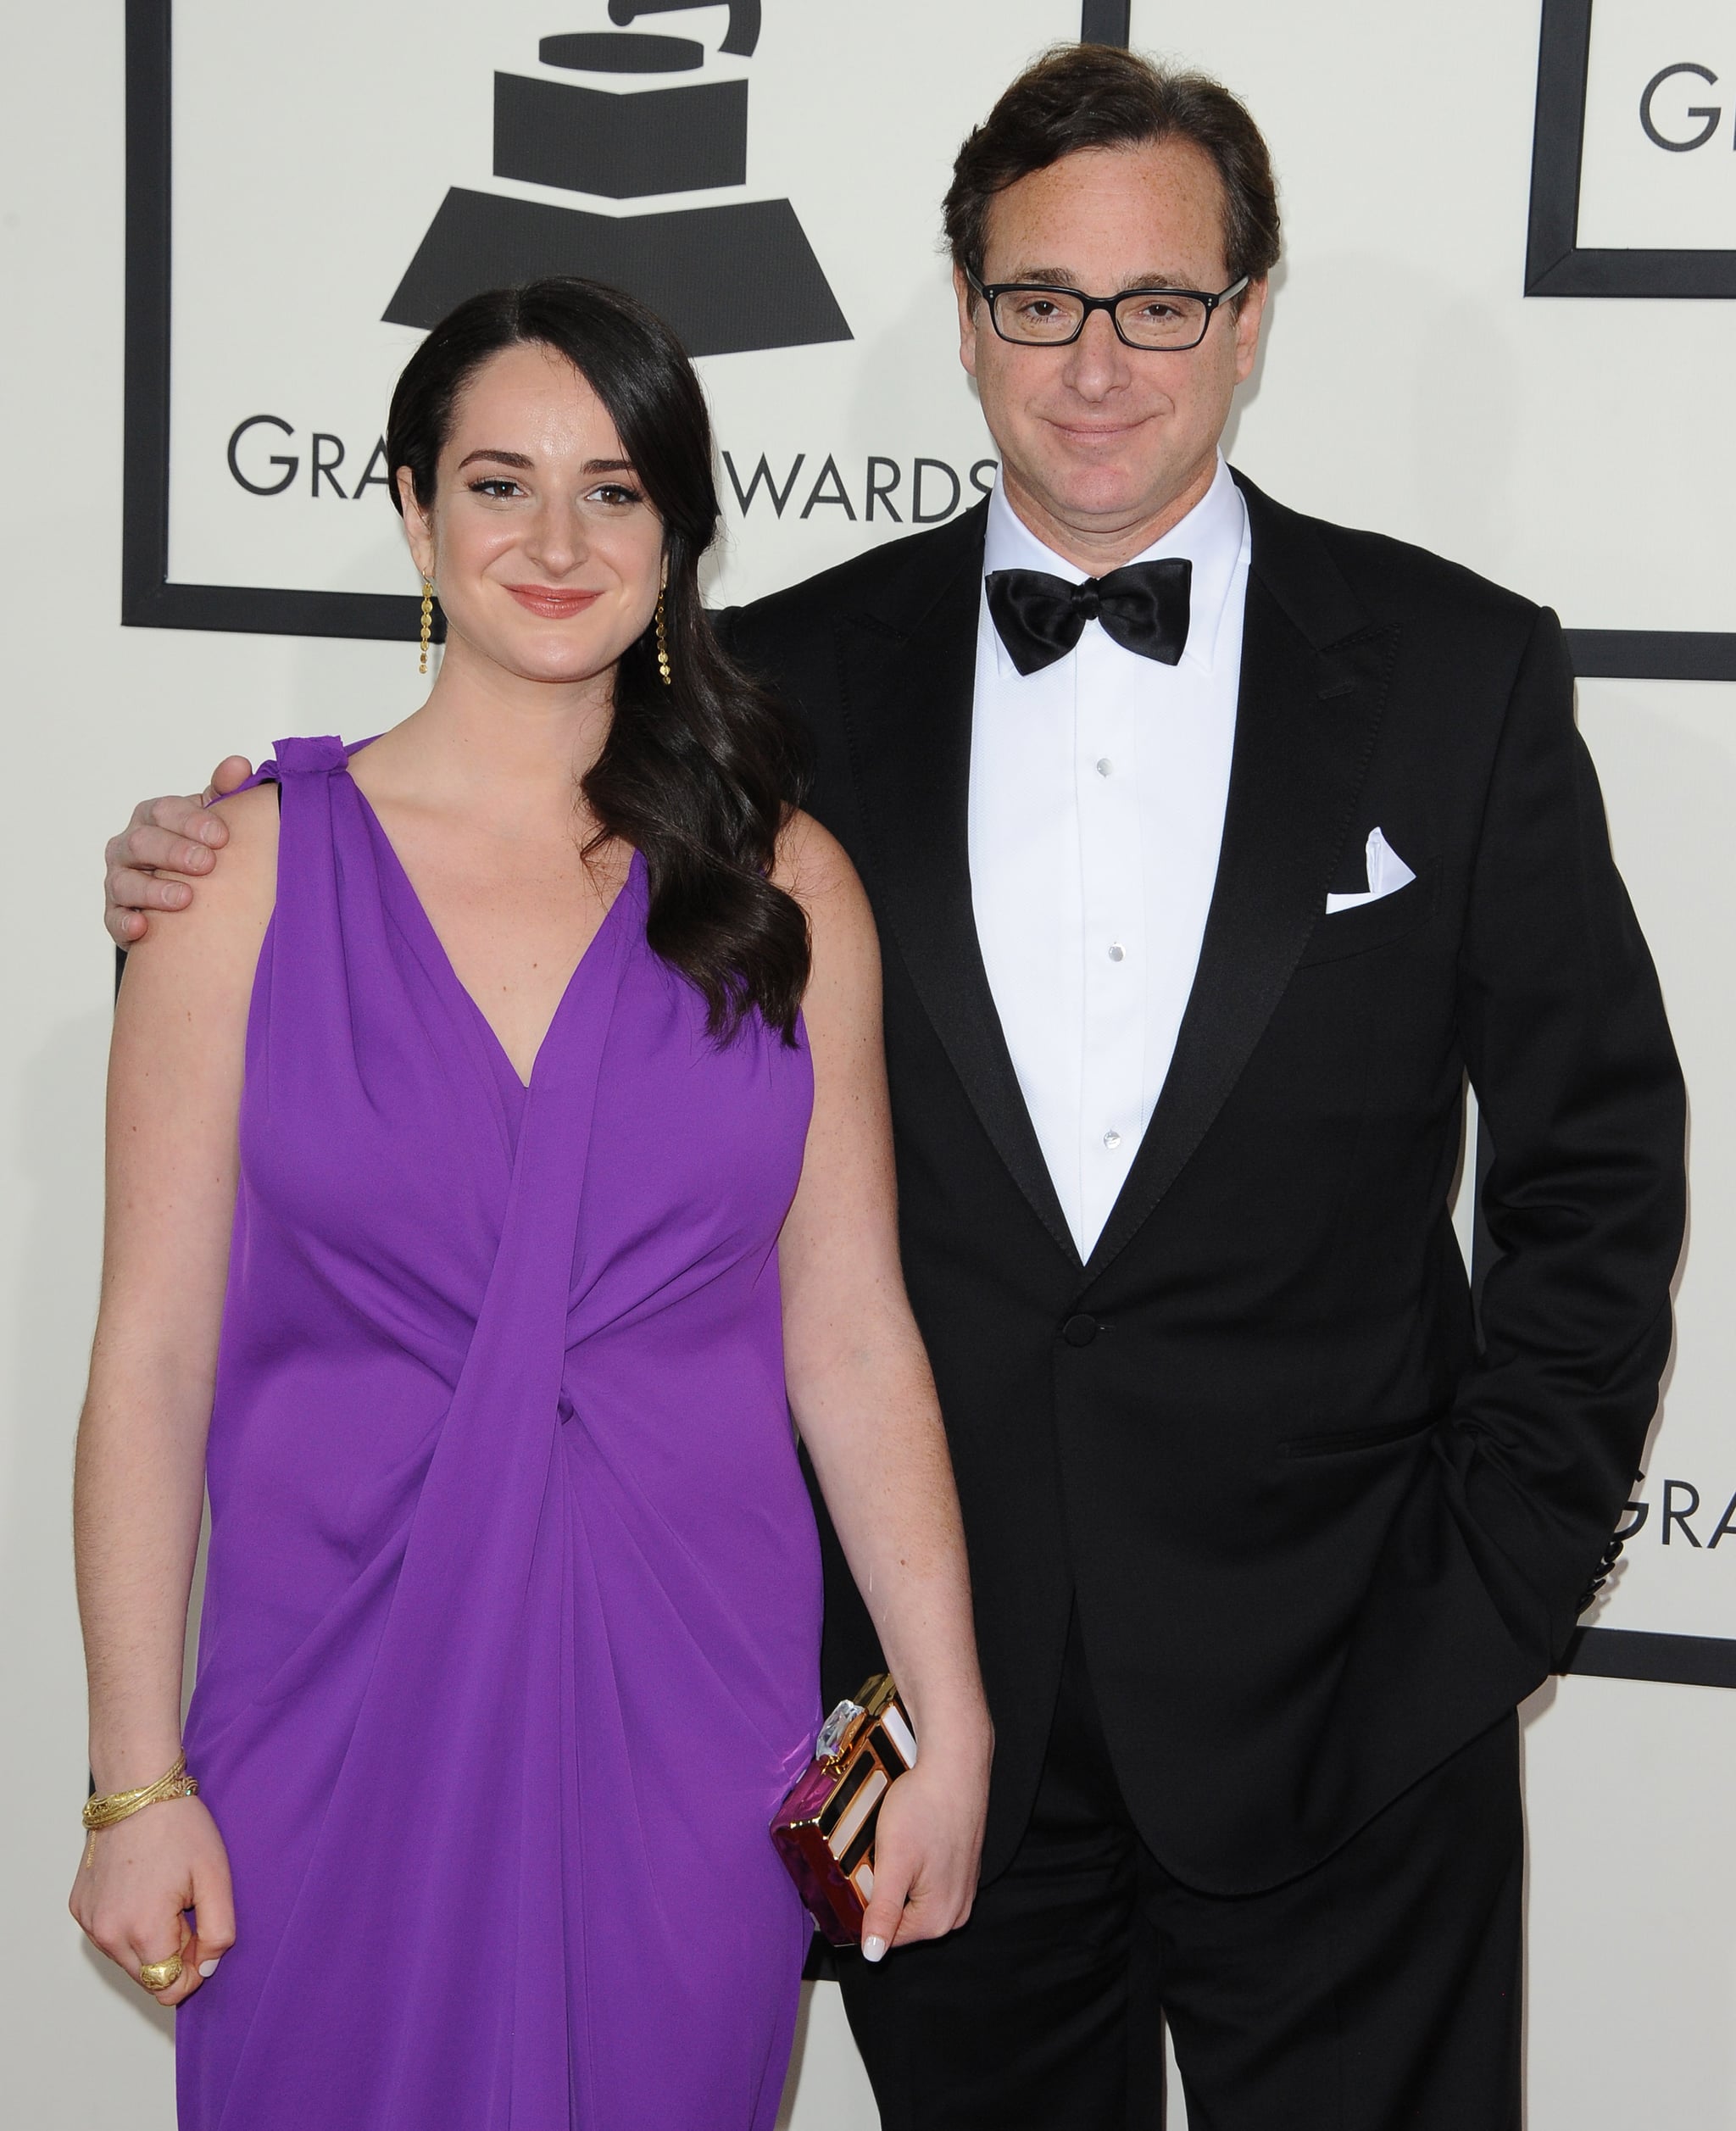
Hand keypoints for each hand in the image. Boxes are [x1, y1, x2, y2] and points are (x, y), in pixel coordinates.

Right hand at [69, 1795, 235, 2004]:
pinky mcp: (80, 1909)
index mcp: (143, 1931)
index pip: (170, 1989)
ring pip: (127, 1959)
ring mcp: (89, 1922)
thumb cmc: (179, 1828)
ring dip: (151, 1939)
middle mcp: (108, 1934)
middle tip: (186, 1907)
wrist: (138, 1790)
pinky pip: (109, 1935)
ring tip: (165, 1894)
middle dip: (173, 1954)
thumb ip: (219, 1933)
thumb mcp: (216, 1878)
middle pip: (147, 1978)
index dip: (194, 1968)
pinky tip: (142, 1888)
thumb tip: (206, 1968)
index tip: (203, 1934)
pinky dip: (128, 1924)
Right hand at [104, 757, 254, 945]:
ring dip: (154, 890)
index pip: (164, 810)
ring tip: (185, 899)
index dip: (191, 821)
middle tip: (207, 864)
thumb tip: (239, 764)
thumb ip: (225, 792)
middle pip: (142, 842)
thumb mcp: (214, 819)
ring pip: (124, 881)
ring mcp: (119, 880)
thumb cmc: (202, 848)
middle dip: (174, 851)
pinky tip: (143, 927)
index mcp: (154, 818)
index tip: (221, 836)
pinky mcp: (116, 915)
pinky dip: (126, 923)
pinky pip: (114, 919)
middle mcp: (130, 845)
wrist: (187, 899)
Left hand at [857, 1732, 990, 1961]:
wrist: (955, 1766)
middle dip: (882, 1893)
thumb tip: (873, 1955)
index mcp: (938, 1919)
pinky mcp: (962, 1868)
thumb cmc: (925, 1808)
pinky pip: (927, 1880)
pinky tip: (909, 1839)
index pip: (886, 1936)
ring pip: (913, 1898)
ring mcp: (963, 1890)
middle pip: (901, 1918)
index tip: (858, 1879)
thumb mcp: (894, 1863)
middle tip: (876, 1857)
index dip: (864, 1909)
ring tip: (892, 1845)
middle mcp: (956, 1912)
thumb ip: (883, 1912)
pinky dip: (913, 1865)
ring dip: (897, 1878)